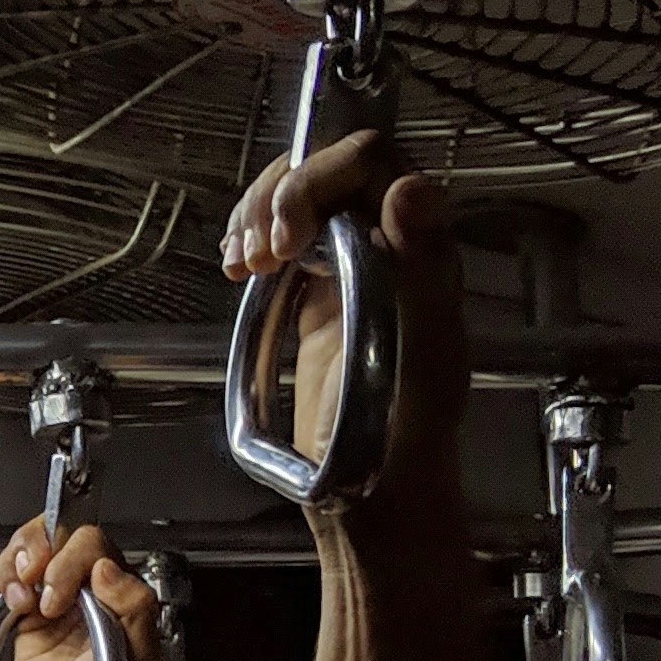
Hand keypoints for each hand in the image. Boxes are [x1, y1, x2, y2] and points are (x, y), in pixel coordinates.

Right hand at [219, 130, 467, 501]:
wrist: (372, 496)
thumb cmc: (404, 441)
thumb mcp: (423, 353)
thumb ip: (423, 267)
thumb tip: (410, 189)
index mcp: (422, 250)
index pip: (372, 163)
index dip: (319, 178)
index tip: (287, 231)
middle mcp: (391, 248)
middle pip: (329, 167)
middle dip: (279, 193)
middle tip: (258, 250)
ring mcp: (352, 269)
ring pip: (299, 195)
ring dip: (257, 212)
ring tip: (241, 259)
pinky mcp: (319, 294)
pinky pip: (282, 236)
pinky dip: (249, 238)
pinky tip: (236, 265)